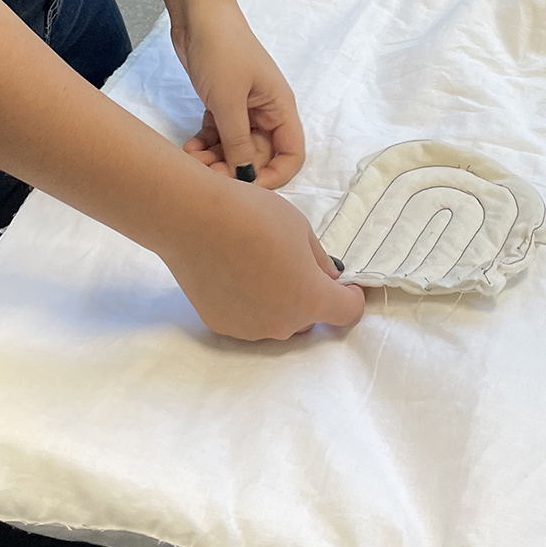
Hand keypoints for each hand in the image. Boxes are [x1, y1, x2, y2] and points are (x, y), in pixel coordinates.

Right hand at [166, 179, 364, 340]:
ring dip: (278, 302)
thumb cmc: (253, 216)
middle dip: (309, 297)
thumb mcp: (300, 228)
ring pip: (276, 321)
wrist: (193, 219)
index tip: (343, 282)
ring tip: (257, 266)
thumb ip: (319, 260)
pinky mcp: (220, 325)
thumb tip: (326, 276)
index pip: (347, 312)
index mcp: (310, 299)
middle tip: (292, 264)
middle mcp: (282, 325)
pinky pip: (247, 319)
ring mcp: (249, 330)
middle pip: (309, 318)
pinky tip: (233, 274)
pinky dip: (249, 304)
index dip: (352, 296)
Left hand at [173, 2, 304, 186]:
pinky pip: (219, 134)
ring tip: (192, 158)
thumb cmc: (221, 52)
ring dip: (215, 158)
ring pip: (235, 147)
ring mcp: (243, 107)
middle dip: (235, 168)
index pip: (291, 154)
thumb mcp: (229, 100)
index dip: (273, 175)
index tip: (245, 187)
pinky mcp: (221, 103)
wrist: (197, 14)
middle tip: (206, 174)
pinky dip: (206, 143)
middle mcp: (265, 112)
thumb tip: (246, 179)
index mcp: (279, 108)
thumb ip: (238, 142)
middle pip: (258, 154)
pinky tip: (189, 147)